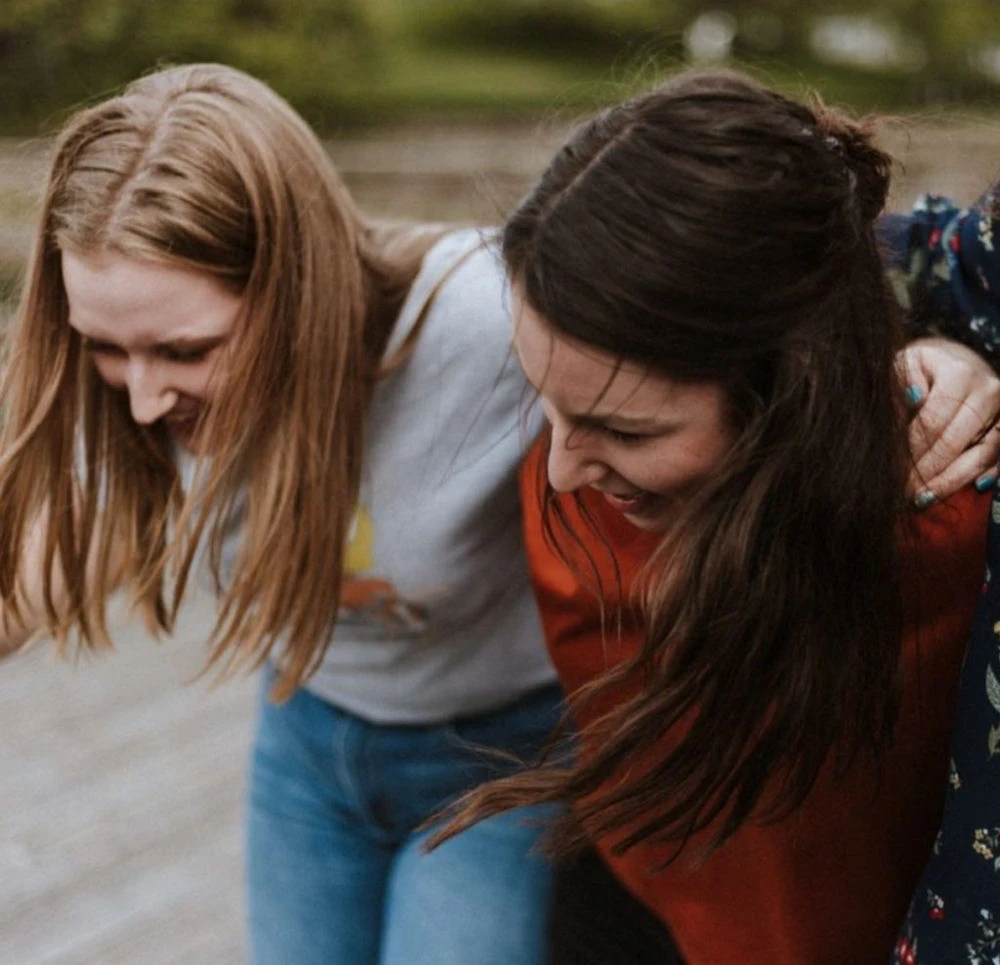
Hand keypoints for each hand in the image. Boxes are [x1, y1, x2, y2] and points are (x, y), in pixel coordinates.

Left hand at [899, 337, 999, 505]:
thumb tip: (912, 398)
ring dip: (952, 481)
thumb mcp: (905, 366)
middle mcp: (988, 391)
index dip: (911, 451)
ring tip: (924, 498)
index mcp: (960, 374)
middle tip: (904, 492)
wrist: (953, 358)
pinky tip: (972, 489)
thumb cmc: (921, 367)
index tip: (893, 472)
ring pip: (982, 454)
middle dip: (927, 472)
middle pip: (955, 442)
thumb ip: (903, 383)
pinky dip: (986, 474)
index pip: (932, 423)